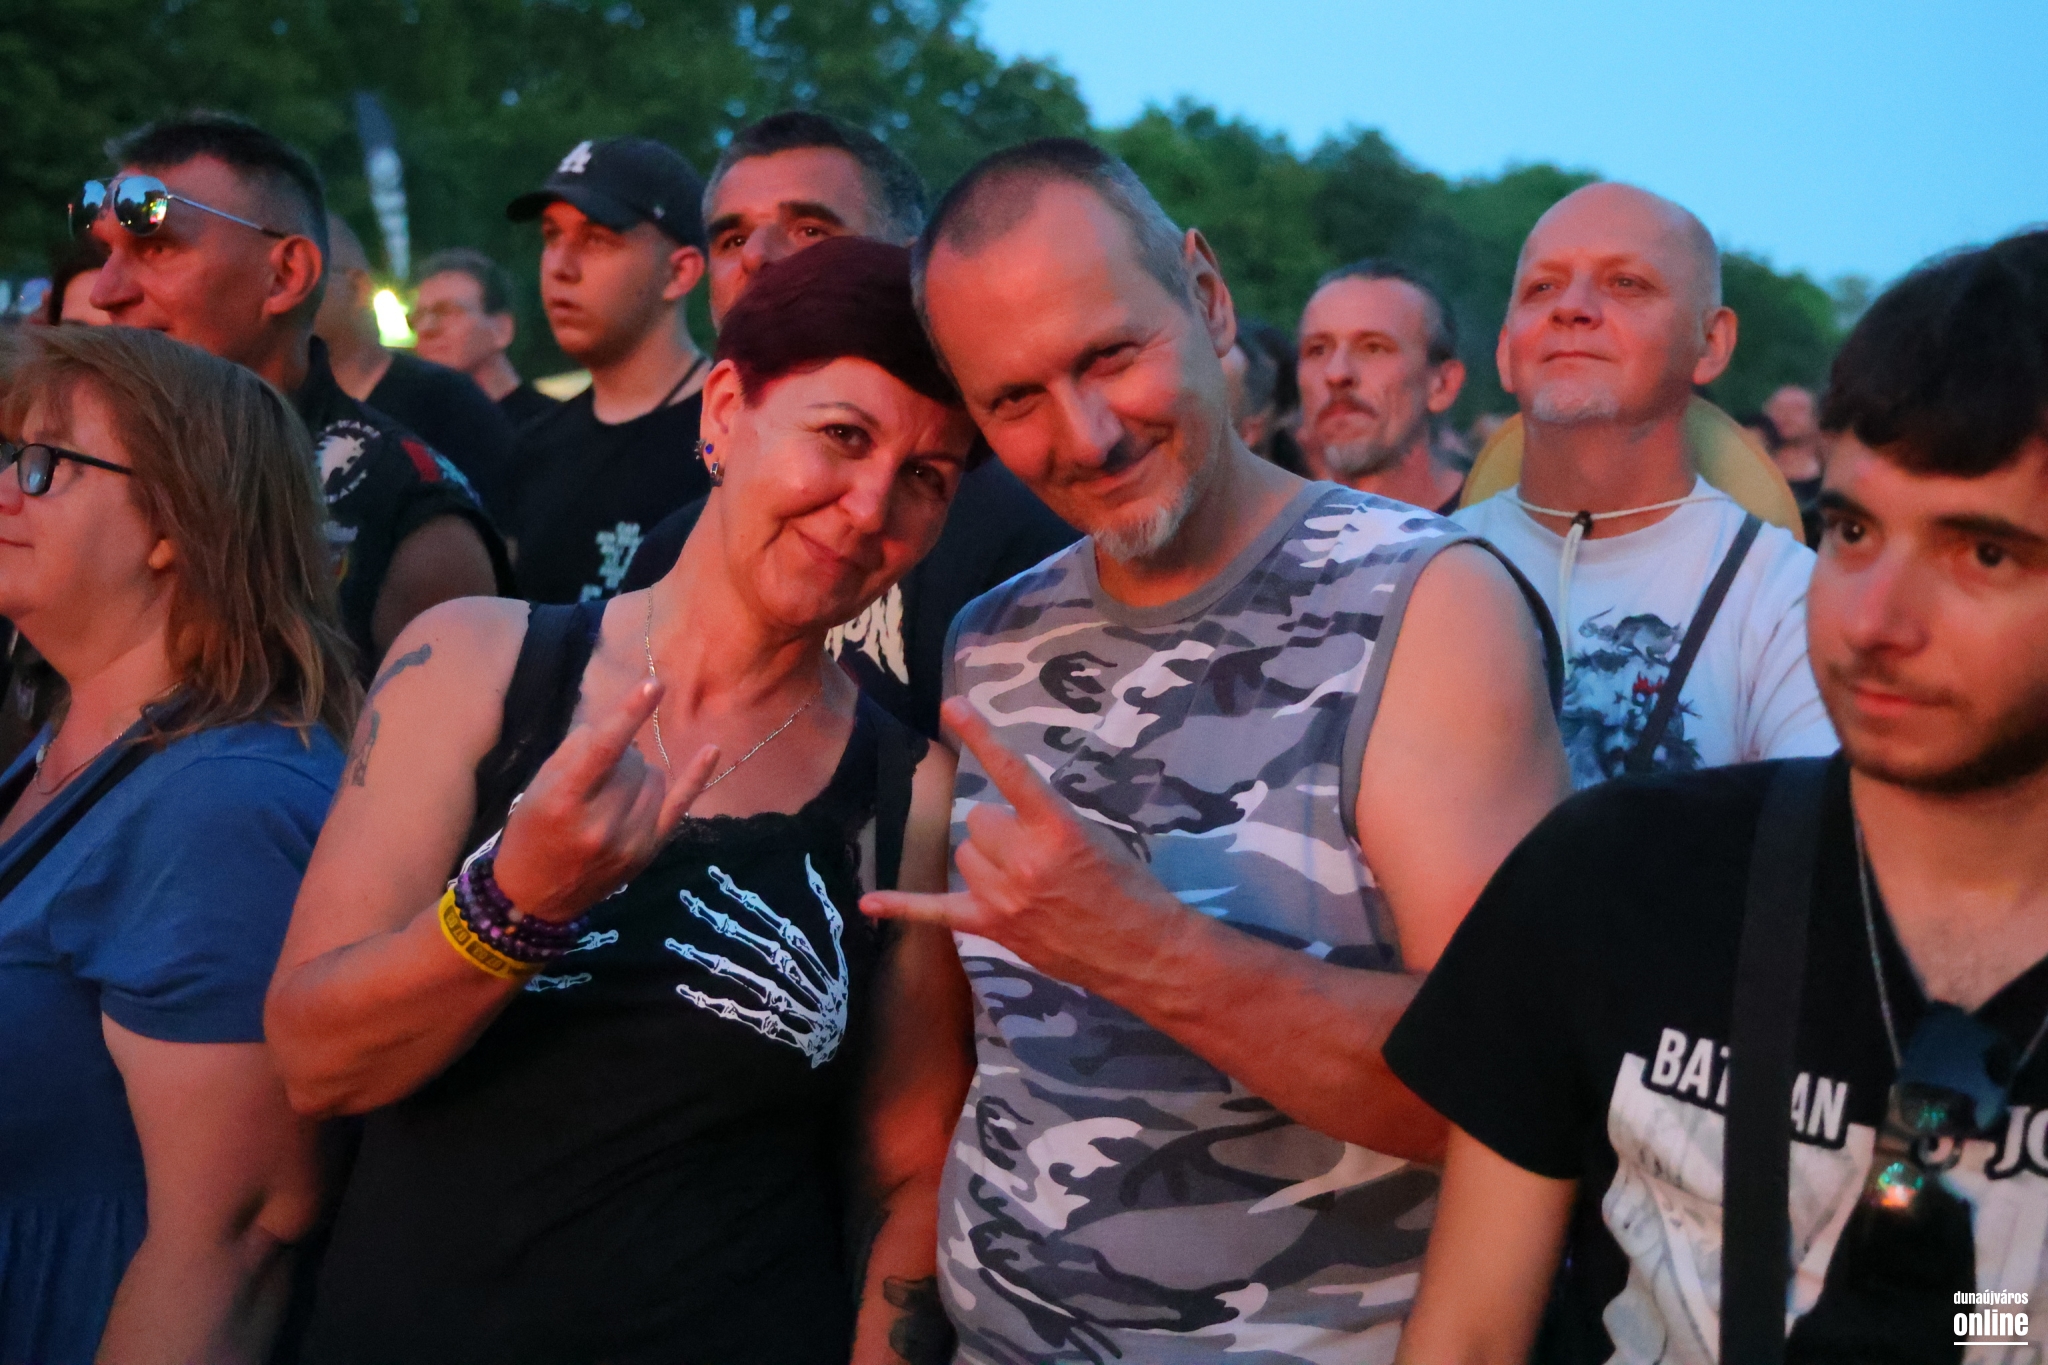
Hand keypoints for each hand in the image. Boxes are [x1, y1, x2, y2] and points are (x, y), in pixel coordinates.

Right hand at [493, 680, 717, 922]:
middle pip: (633, 761)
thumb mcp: (539, 786)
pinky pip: (681, 804)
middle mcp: (601, 823)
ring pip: (655, 776)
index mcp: (565, 801)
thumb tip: (619, 724)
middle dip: (621, 756)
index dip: (630, 714)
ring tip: (614, 792)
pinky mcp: (649, 851)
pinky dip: (696, 776)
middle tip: (599, 774)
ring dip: (639, 772)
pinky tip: (711, 749)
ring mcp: (630, 840)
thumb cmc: (531, 831)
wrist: (534, 898)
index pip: (604, 750)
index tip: (654, 683)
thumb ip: (578, 749)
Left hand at [861, 697, 1181, 990]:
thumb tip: (1006, 817)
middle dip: (1000, 828)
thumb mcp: (1093, 835)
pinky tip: (869, 902)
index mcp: (1056, 828)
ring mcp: (1004, 896)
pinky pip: (936, 911)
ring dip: (984, 859)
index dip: (980, 735)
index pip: (1010, 772)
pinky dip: (902, 906)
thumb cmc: (1126, 886)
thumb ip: (1045, 820)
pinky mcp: (993, 927)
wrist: (1140, 949)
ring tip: (1022, 880)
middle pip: (979, 820)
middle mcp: (1024, 860)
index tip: (952, 705)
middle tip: (1033, 851)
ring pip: (963, 854)